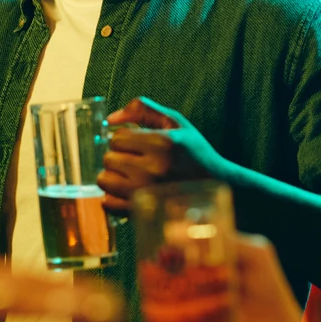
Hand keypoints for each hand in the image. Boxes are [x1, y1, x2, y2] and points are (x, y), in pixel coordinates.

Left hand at [98, 97, 230, 211]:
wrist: (216, 185)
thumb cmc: (195, 152)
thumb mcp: (175, 122)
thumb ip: (143, 110)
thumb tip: (111, 118)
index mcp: (161, 143)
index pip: (117, 138)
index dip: (124, 138)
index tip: (137, 144)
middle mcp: (152, 168)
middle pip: (108, 158)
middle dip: (118, 156)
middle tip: (134, 159)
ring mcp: (146, 192)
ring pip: (104, 179)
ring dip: (113, 176)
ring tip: (130, 174)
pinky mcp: (143, 211)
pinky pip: (109, 202)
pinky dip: (113, 197)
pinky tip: (128, 190)